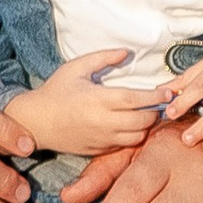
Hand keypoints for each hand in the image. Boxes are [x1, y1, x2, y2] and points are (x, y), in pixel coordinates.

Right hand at [10, 49, 167, 156]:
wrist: (36, 122)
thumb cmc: (55, 92)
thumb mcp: (75, 68)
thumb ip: (102, 58)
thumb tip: (126, 52)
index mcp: (98, 99)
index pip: (137, 99)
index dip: (156, 96)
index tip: (166, 91)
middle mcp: (103, 121)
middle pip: (143, 120)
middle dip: (154, 111)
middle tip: (155, 103)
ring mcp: (102, 138)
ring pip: (138, 136)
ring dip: (145, 126)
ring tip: (143, 114)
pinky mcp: (100, 150)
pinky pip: (125, 145)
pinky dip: (132, 136)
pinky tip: (128, 125)